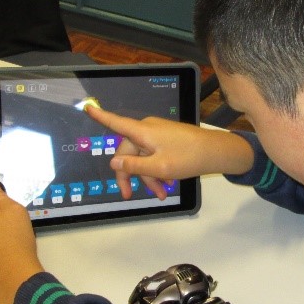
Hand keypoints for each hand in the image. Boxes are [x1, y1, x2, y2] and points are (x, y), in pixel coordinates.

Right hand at [85, 105, 253, 197]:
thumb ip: (134, 166)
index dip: (100, 117)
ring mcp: (157, 134)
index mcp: (143, 132)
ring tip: (160, 195)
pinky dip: (156, 171)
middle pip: (128, 152)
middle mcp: (147, 130)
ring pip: (143, 158)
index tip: (87, 107)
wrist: (216, 152)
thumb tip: (113, 162)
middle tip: (130, 195)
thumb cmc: (188, 157)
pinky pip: (154, 156)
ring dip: (148, 177)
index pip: (116, 123)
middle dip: (131, 175)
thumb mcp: (159, 167)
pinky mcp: (166, 140)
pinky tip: (165, 187)